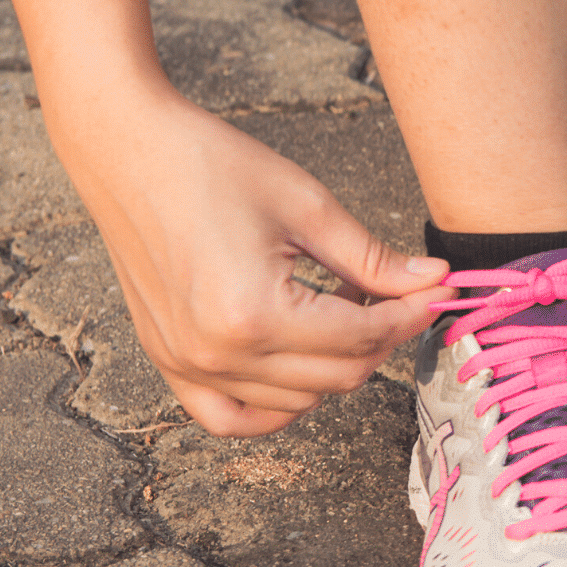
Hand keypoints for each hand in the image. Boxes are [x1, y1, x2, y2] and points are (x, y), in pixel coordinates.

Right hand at [55, 83, 450, 436]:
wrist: (128, 149)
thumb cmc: (212, 165)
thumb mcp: (309, 207)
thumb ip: (374, 259)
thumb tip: (433, 282)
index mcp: (255, 314)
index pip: (363, 337)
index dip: (411, 314)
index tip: (439, 291)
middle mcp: (218, 354)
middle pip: (338, 376)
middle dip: (383, 337)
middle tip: (396, 292)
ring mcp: (187, 365)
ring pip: (297, 401)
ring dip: (335, 364)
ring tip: (340, 306)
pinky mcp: (167, 362)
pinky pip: (231, 417)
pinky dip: (275, 405)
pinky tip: (300, 363)